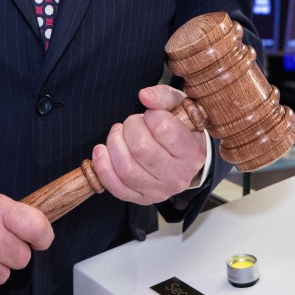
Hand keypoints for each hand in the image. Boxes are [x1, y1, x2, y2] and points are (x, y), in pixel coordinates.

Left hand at [90, 85, 205, 205]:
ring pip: (125, 168)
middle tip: (132, 123)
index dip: (150, 115)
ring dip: (114, 144)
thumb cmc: (181, 129)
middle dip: (129, 127)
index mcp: (192, 152)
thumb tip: (144, 96)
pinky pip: (116, 187)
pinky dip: (102, 167)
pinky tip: (102, 151)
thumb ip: (163, 96)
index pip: (162, 127)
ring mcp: (160, 191)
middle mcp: (178, 176)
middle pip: (140, 148)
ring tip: (118, 134)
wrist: (185, 160)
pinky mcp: (142, 198)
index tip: (151, 114)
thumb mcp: (180, 107)